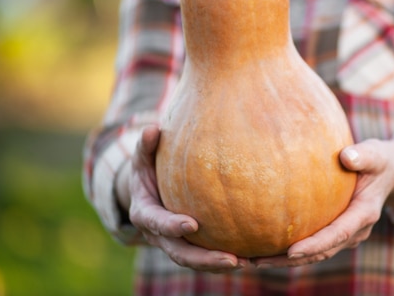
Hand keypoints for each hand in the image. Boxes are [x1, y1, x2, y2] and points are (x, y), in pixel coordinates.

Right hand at [128, 125, 248, 272]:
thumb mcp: (143, 157)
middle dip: (204, 259)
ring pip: (195, 260)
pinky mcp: (189, 245)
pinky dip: (224, 258)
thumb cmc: (147, 170)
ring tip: (246, 263)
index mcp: (144, 214)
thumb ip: (147, 146)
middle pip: (180, 253)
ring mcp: (174, 243)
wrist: (146, 192)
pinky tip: (251, 256)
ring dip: (218, 264)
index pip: (157, 223)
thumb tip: (153, 128)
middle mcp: (158, 235)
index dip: (172, 226)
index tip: (192, 224)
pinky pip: (206, 254)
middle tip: (231, 259)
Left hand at [252, 138, 393, 267]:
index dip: (316, 244)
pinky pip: (313, 244)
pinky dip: (290, 249)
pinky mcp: (336, 231)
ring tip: (253, 259)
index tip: (291, 251)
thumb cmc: (378, 159)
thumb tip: (346, 156)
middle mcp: (356, 230)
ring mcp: (346, 234)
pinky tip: (265, 245)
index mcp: (365, 213)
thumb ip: (363, 155)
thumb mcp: (375, 154)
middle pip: (322, 251)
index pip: (338, 233)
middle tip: (259, 260)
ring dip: (286, 259)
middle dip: (291, 259)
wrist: (387, 172)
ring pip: (315, 253)